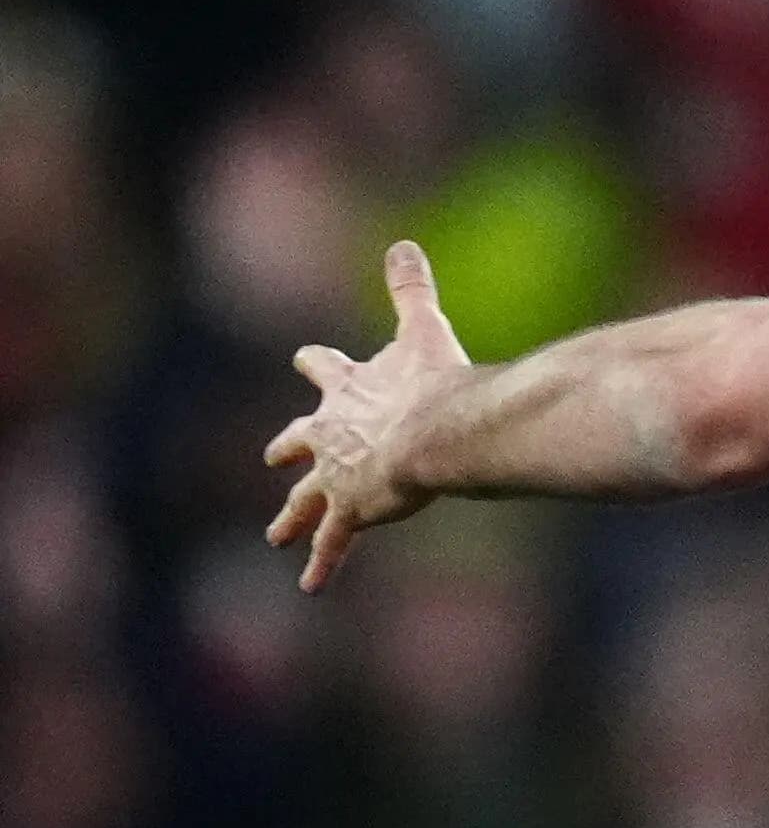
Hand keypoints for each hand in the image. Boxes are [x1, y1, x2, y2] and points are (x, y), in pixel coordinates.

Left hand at [263, 241, 472, 592]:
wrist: (433, 430)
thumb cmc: (433, 381)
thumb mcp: (422, 328)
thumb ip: (412, 288)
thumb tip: (403, 242)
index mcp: (348, 389)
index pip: (325, 370)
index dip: (320, 366)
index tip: (307, 359)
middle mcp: (331, 433)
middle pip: (301, 440)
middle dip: (291, 448)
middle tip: (276, 455)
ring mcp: (336, 475)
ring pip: (304, 501)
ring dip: (291, 517)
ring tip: (276, 535)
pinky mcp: (349, 510)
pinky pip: (332, 544)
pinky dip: (322, 563)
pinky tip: (309, 586)